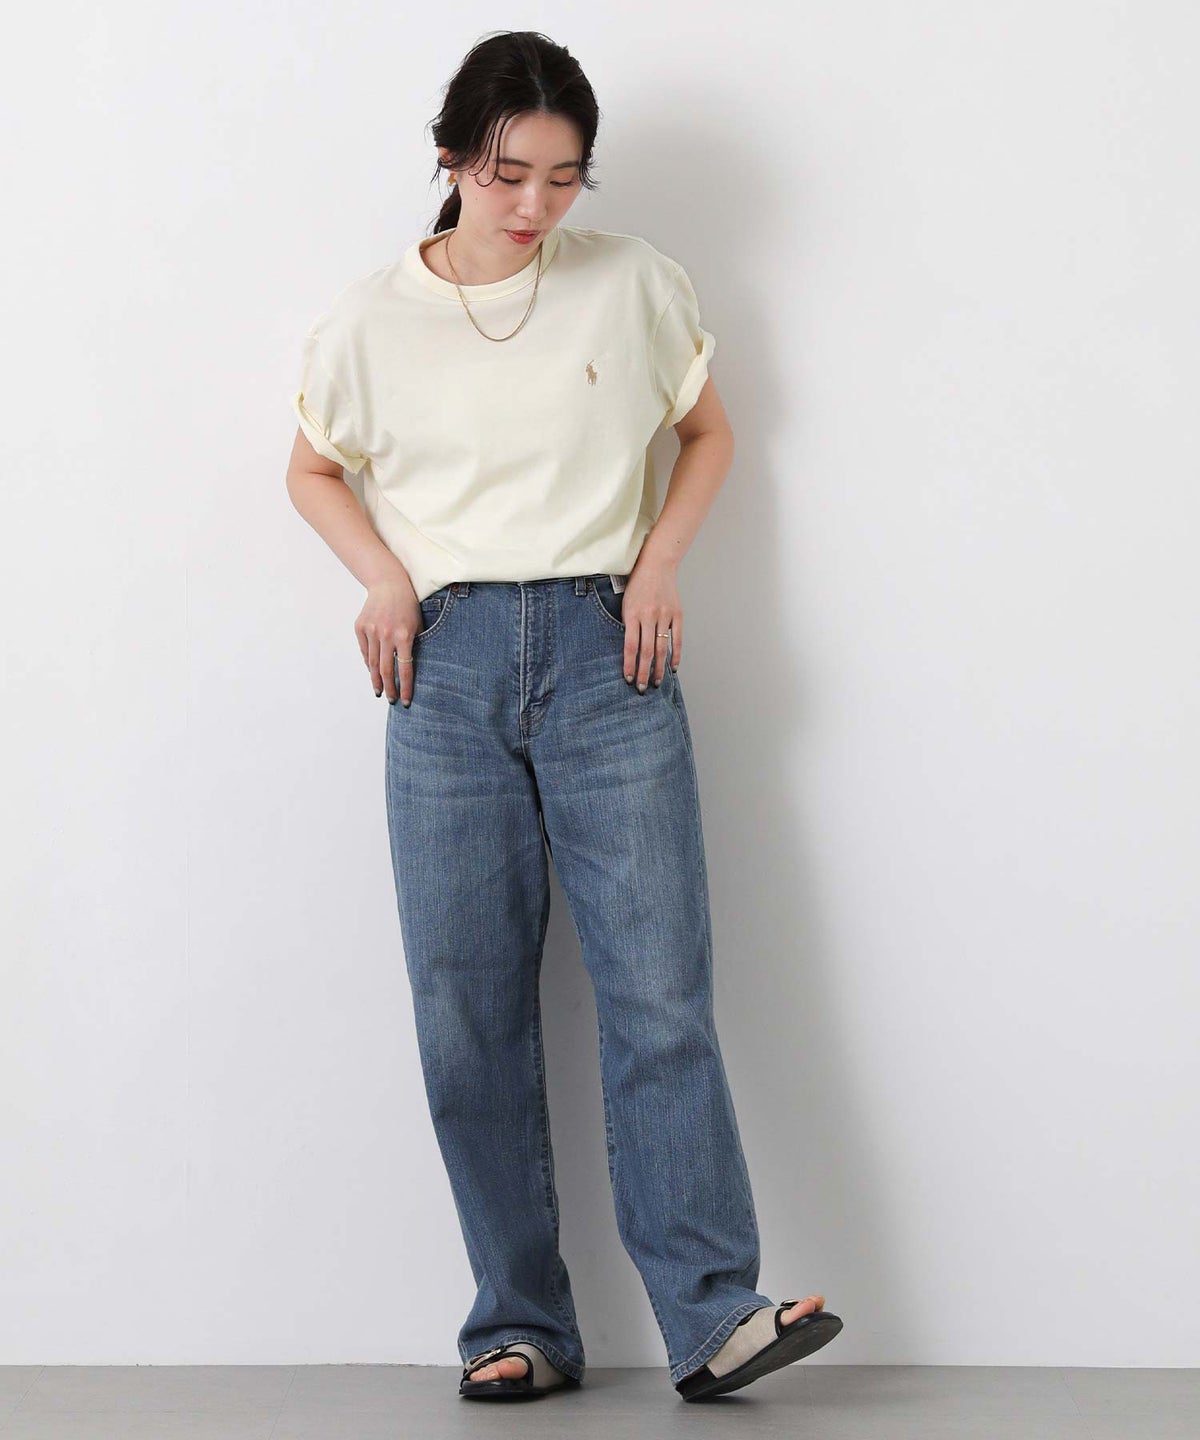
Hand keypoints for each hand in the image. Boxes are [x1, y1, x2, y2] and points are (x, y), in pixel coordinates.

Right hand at [355, 579, 421, 705]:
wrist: (388, 584)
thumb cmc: (408, 606)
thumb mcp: (417, 625)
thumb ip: (413, 646)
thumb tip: (406, 671)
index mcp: (404, 636)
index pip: (405, 669)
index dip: (404, 688)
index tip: (405, 701)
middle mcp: (386, 635)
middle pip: (385, 670)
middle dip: (389, 688)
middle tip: (391, 699)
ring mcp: (371, 631)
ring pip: (372, 663)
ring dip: (376, 680)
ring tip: (379, 691)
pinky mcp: (360, 627)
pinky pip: (365, 651)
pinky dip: (368, 663)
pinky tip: (372, 672)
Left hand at [621, 565, 681, 689]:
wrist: (656, 565)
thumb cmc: (637, 585)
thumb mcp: (626, 603)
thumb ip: (628, 625)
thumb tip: (629, 651)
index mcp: (633, 614)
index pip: (631, 646)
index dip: (630, 665)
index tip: (629, 679)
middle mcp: (649, 616)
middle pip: (646, 651)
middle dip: (644, 672)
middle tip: (642, 688)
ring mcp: (665, 615)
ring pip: (662, 648)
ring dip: (659, 668)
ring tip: (656, 682)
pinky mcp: (677, 614)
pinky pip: (677, 639)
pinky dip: (675, 655)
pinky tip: (672, 668)